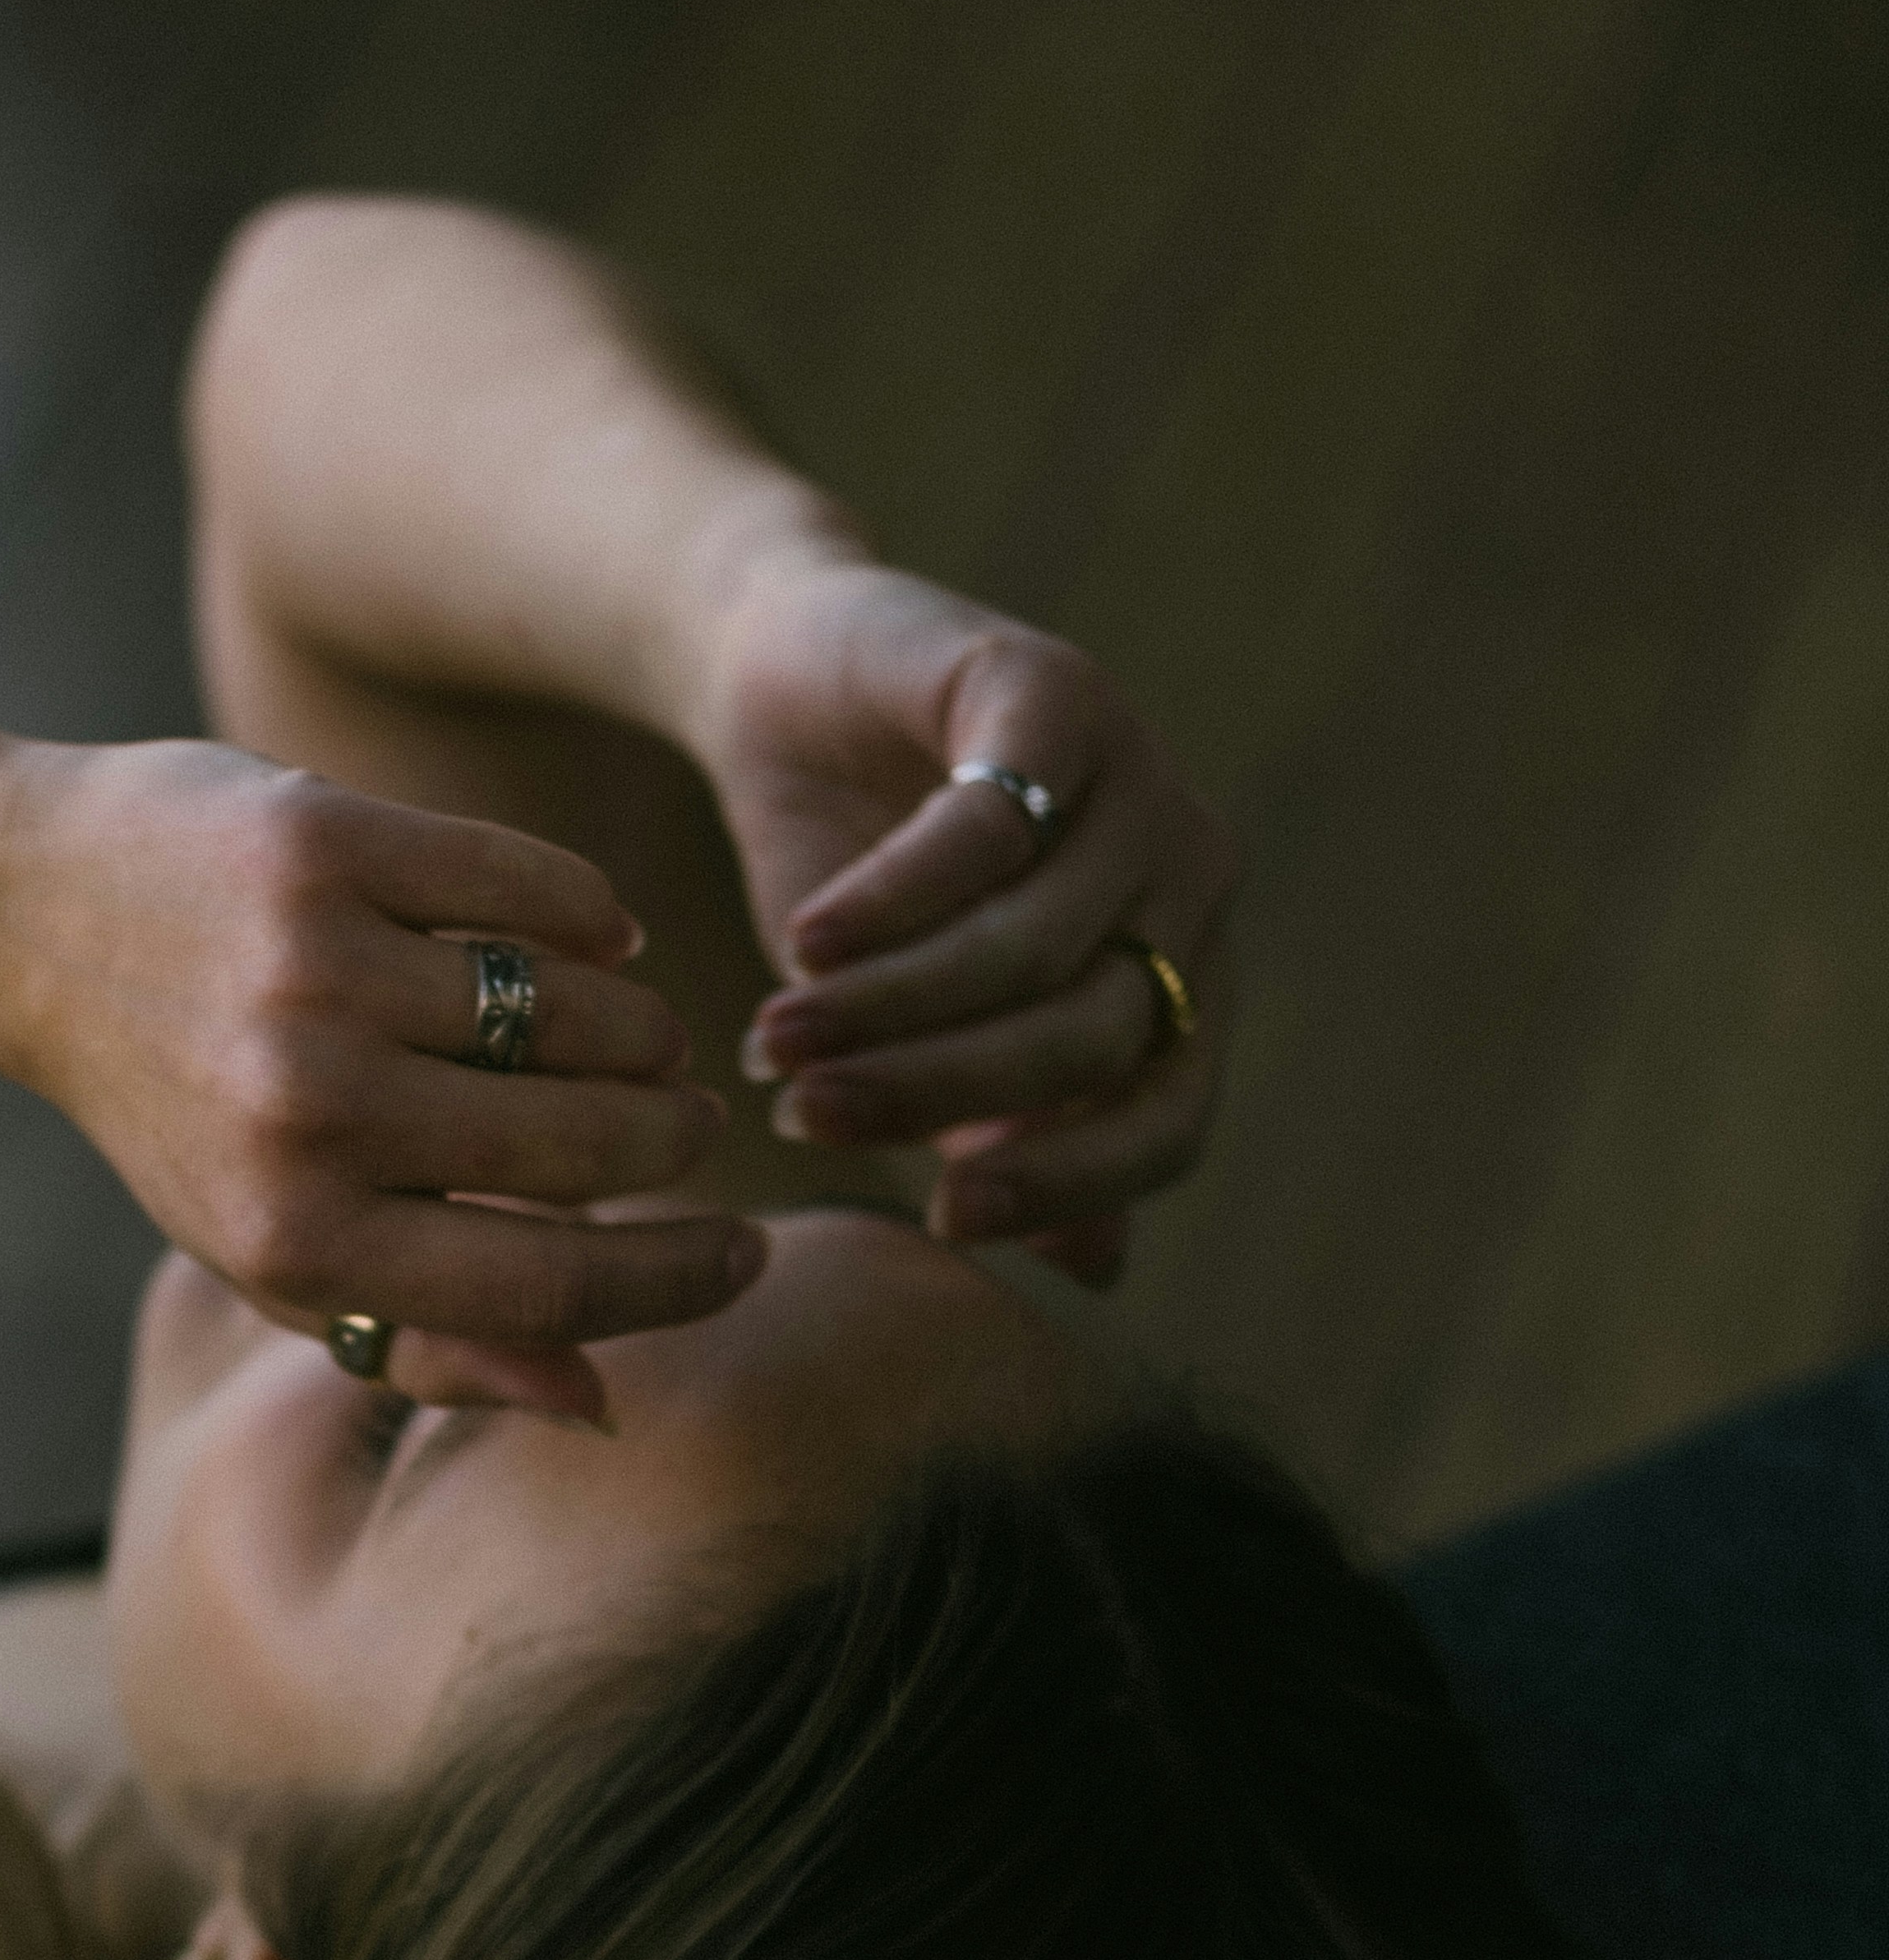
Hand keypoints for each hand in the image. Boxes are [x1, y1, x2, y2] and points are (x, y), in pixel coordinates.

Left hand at [8, 737, 754, 1421]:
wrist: (32, 919)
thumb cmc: (184, 1110)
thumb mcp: (278, 1255)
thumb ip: (430, 1340)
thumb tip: (600, 1401)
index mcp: (299, 1243)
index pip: (547, 1287)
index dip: (673, 1280)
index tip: (744, 1256)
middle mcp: (307, 1115)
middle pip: (583, 1147)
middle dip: (668, 1139)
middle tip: (684, 1122)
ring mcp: (316, 973)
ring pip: (575, 1013)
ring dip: (641, 1031)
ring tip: (643, 1038)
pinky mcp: (327, 845)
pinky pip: (535, 889)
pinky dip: (591, 918)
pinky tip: (600, 944)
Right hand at [689, 550, 1237, 1287]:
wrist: (784, 693)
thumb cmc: (856, 892)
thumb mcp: (922, 1040)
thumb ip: (1003, 1139)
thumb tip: (1099, 1269)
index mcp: (1180, 982)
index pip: (1168, 1120)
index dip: (1066, 1184)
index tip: (942, 1217)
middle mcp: (1186, 883)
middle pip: (1087, 1035)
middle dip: (935, 1091)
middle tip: (803, 1119)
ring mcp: (1132, 778)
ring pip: (1034, 943)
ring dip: (891, 1009)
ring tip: (774, 1043)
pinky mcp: (1051, 689)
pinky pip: (988, 827)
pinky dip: (891, 903)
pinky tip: (808, 942)